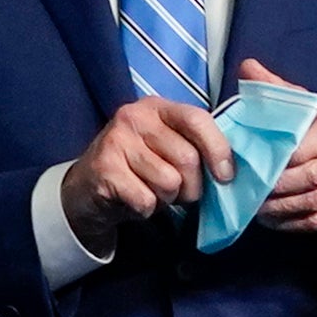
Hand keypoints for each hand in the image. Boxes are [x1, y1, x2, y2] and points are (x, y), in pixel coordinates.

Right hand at [60, 96, 233, 256]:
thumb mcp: (167, 146)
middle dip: (191, 186)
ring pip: (169, 182)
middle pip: (187, 158)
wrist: (86, 189)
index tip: (226, 176)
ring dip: (167, 198)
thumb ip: (196, 145)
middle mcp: (135, 117)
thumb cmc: (138, 168)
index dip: (218, 149)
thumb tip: (229, 169)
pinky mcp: (104, 169)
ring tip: (151, 192)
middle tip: (178, 192)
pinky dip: (146, 209)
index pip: (197, 120)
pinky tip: (134, 200)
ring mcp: (116, 141)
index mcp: (158, 107)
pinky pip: (146, 200)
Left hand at [241, 59, 316, 232]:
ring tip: (255, 206)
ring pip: (315, 201)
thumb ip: (280, 89)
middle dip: (278, 186)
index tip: (257, 161)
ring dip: (282, 207)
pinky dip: (294, 223)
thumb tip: (247, 66)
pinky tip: (273, 219)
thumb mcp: (312, 105)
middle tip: (250, 188)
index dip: (284, 156)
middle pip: (313, 175)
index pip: (315, 141)